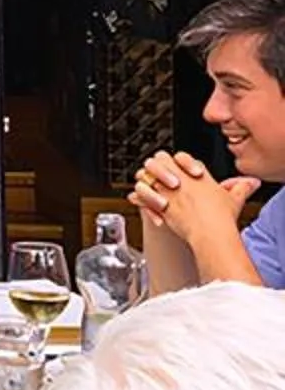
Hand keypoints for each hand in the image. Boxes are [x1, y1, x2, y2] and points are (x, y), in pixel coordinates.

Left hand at [132, 149, 256, 237]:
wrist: (210, 233)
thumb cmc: (221, 217)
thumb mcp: (233, 199)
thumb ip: (240, 187)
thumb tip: (251, 182)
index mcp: (192, 173)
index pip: (178, 157)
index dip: (180, 162)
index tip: (184, 173)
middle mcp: (176, 178)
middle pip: (157, 160)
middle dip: (157, 167)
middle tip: (161, 177)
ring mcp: (164, 190)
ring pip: (143, 176)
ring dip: (145, 183)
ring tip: (151, 190)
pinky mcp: (156, 205)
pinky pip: (139, 197)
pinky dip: (139, 200)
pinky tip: (144, 204)